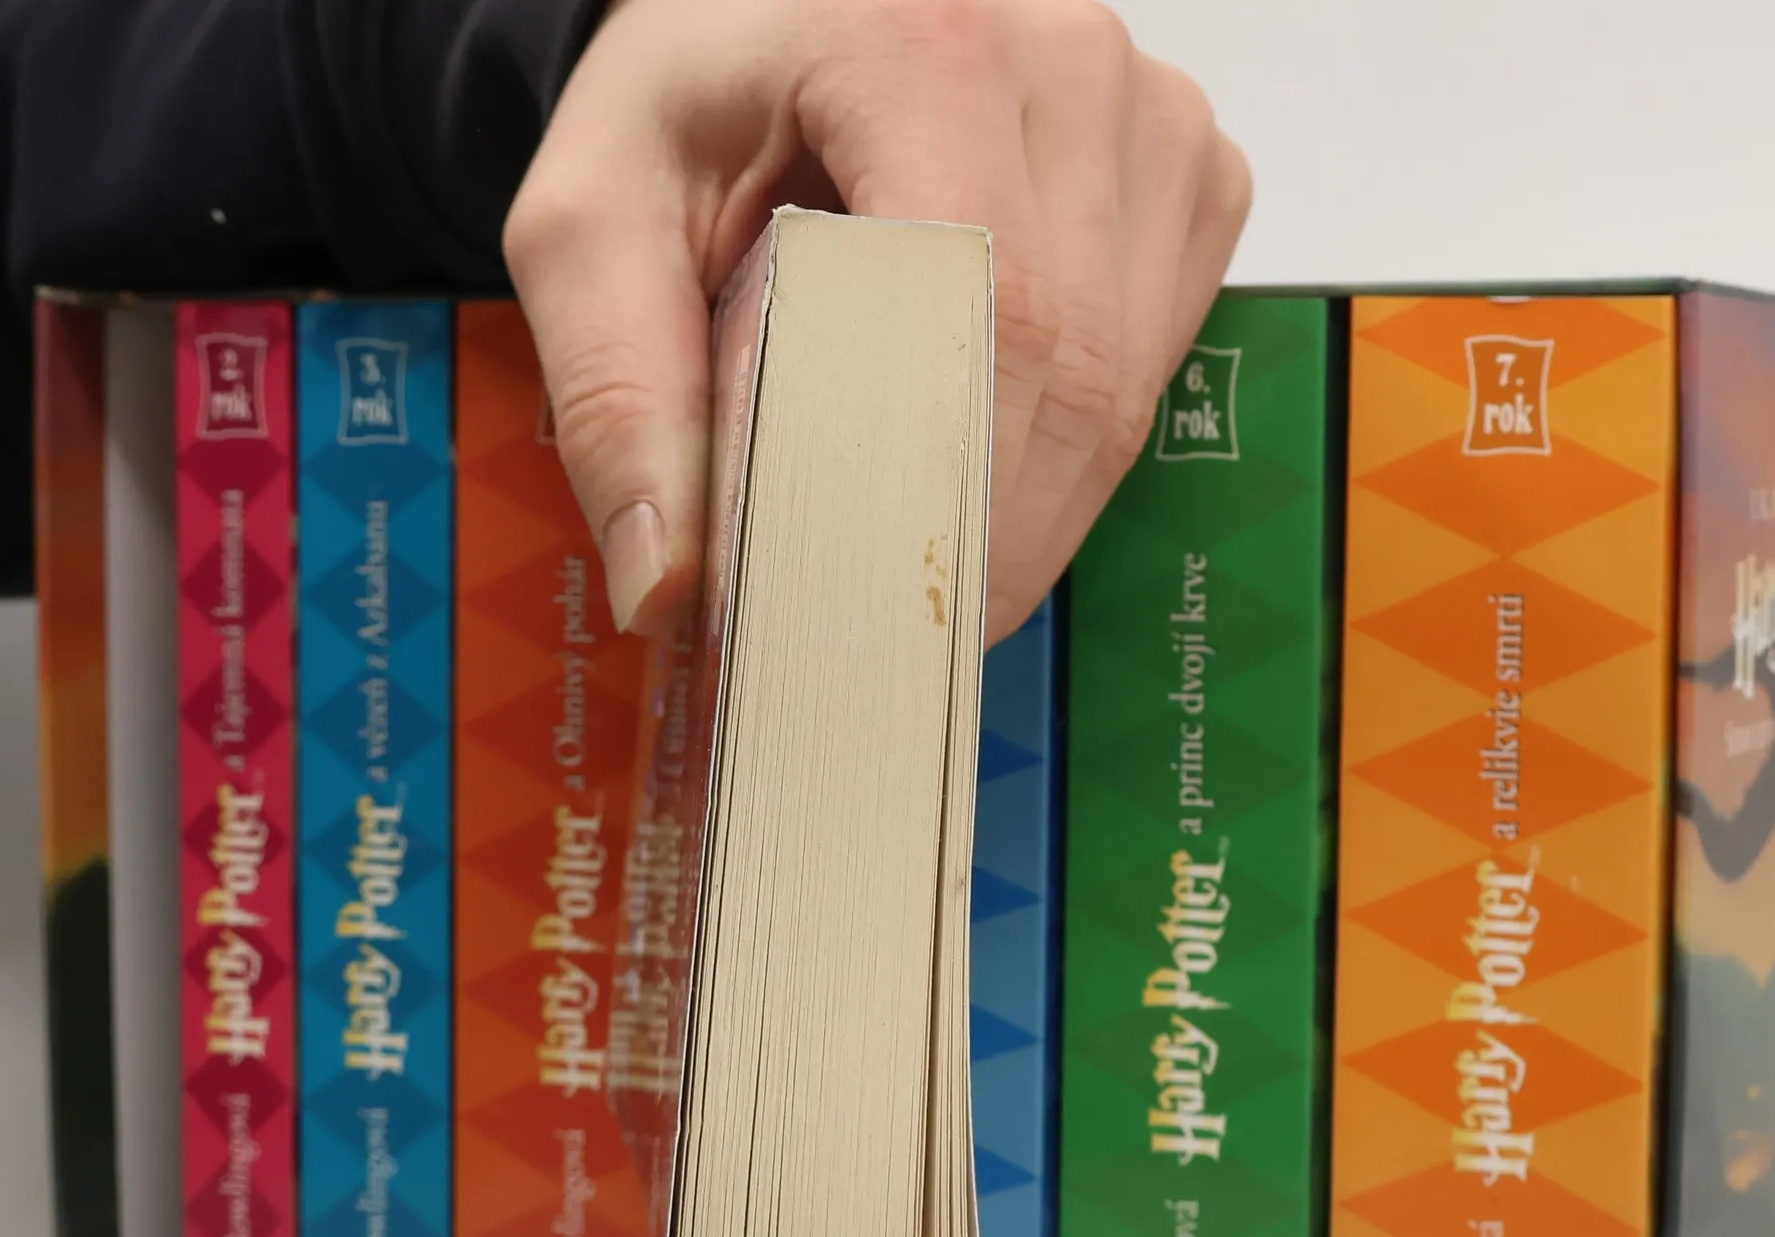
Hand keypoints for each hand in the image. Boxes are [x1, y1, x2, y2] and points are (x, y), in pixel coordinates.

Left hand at [504, 0, 1250, 641]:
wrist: (765, 27)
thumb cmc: (687, 114)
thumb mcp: (591, 227)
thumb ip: (616, 396)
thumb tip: (665, 588)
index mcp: (919, 46)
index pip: (987, 323)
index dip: (945, 502)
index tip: (875, 618)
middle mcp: (1064, 63)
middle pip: (1069, 374)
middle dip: (987, 541)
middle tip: (897, 638)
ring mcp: (1142, 115)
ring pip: (1121, 384)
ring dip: (1035, 510)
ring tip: (934, 564)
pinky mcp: (1183, 169)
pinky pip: (1156, 357)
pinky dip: (1076, 447)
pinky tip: (996, 459)